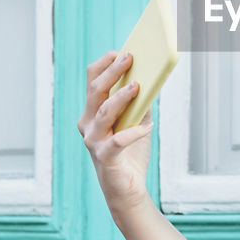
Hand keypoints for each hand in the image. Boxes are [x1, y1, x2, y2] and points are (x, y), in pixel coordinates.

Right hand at [77, 49, 153, 212]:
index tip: (121, 50)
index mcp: (92, 112)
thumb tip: (152, 76)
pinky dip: (134, 132)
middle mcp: (87, 124)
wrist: (126, 189)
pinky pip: (117, 141)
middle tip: (130, 58)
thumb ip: (139, 101)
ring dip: (121, 97)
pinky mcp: (105, 157)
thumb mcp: (136, 121)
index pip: (92, 80)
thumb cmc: (130, 152)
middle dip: (113, 72)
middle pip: (96, 91)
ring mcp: (93, 140)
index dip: (105, 63)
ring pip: (104, 112)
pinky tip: (149, 126)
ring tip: (138, 86)